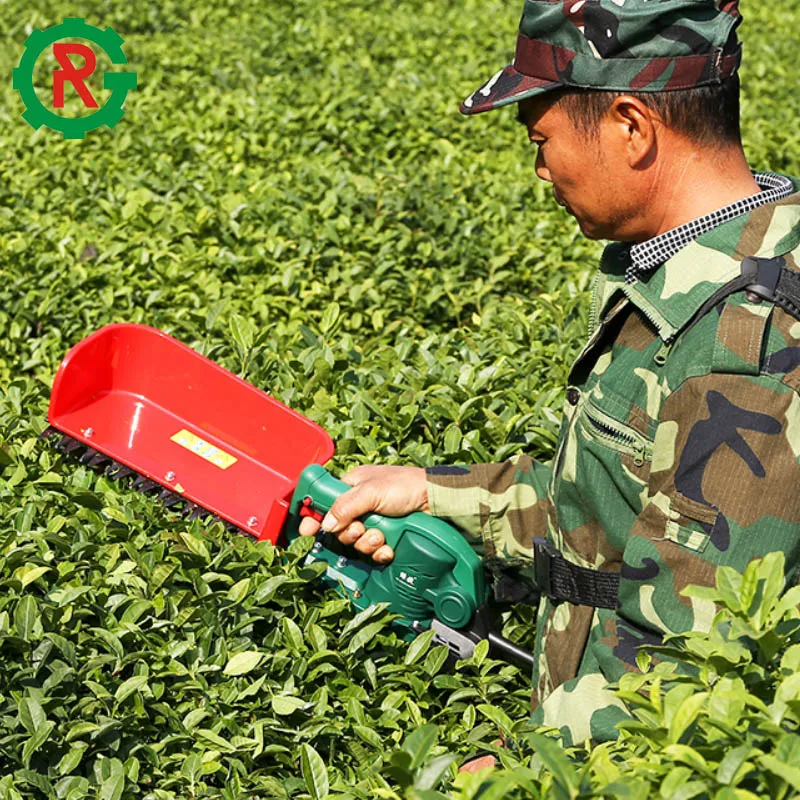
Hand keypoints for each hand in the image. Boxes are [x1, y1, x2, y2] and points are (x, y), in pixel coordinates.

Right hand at [297, 465, 428, 562]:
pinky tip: (388, 547)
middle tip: (360, 528)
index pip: (324, 501)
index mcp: (352, 486)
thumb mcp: (371, 492)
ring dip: (367, 542)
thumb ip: (345, 507)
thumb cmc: (406, 485)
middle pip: (340, 528)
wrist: (437, 501)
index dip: (314, 517)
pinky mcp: (387, 536)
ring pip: (356, 542)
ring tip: (380, 535)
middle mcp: (360, 505)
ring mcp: (374, 521)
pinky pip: (374, 551)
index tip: (307, 531)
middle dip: (350, 533)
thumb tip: (326, 525)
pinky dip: (380, 551)